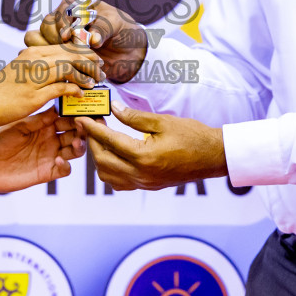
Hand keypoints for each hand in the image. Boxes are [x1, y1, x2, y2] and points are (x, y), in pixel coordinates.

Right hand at [0, 44, 102, 127]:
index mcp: (33, 53)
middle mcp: (34, 60)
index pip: (65, 46)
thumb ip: (39, 67)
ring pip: (69, 69)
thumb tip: (59, 69)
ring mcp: (34, 77)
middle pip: (71, 54)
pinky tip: (80, 95)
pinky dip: (75, 90)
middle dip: (90, 61)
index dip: (84, 51)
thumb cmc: (1, 89)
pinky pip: (62, 88)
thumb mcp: (21, 70)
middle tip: (101, 70)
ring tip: (95, 82)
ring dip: (86, 75)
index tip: (94, 59)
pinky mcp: (34, 95)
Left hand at [0, 111, 86, 196]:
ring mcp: (50, 156)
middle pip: (76, 133)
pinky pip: (65, 169)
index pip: (66, 117)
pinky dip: (66, 164)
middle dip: (84, 128)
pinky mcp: (47, 172)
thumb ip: (36, 120)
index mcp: (44, 125)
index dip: (76, 113)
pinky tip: (59, 159)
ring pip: (75, 150)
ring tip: (77, 142)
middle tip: (87, 124)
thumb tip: (57, 108)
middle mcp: (51, 139)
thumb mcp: (16, 127)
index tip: (84, 108)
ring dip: (80, 145)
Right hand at [25, 0, 147, 83]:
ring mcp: (59, 36)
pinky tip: (66, 70)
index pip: (63, 7)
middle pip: (47, 24)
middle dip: (57, 39)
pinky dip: (51, 63)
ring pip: (38, 39)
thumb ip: (104, 29)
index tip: (68, 35)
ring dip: (50, 50)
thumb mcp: (117, 25)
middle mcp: (65, 18)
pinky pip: (44, 56)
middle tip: (70, 50)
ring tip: (68, 60)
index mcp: (79, 4)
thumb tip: (93, 39)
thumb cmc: (122, 30)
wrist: (128, 51)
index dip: (63, 21)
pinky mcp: (59, 53)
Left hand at [78, 102, 226, 190]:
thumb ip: (134, 117)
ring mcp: (145, 183)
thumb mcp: (163, 121)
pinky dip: (111, 170)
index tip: (82, 118)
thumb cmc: (192, 136)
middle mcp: (141, 175)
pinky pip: (120, 183)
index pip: (109, 141)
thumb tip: (113, 109)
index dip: (92, 128)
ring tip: (101, 139)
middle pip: (102, 161)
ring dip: (99, 158)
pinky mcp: (149, 186)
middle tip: (90, 125)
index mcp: (144, 157)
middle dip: (92, 142)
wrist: (214, 157)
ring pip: (108, 176)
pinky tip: (114, 154)